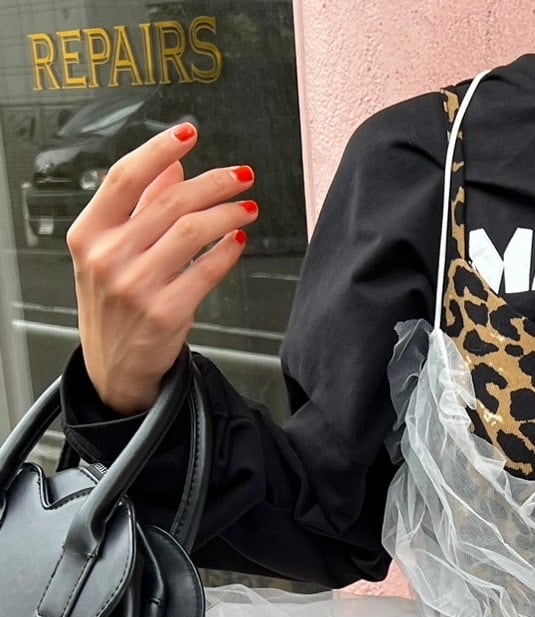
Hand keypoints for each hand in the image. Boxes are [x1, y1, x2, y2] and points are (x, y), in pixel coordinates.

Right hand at [66, 122, 258, 414]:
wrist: (114, 366)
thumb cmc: (115, 305)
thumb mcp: (110, 251)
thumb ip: (139, 206)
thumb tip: (170, 166)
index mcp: (88, 233)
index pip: (124, 177)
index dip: (159, 149)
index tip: (189, 132)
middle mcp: (108, 257)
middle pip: (168, 202)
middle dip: (213, 182)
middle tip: (241, 175)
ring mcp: (135, 286)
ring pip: (191, 232)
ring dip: (226, 214)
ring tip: (247, 206)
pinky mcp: (164, 313)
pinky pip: (205, 272)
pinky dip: (226, 252)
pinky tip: (238, 240)